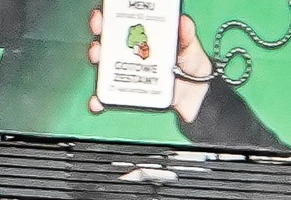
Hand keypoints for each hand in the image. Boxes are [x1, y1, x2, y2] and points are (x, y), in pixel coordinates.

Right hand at [89, 9, 213, 122]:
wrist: (192, 96)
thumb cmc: (188, 67)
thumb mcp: (191, 48)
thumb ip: (187, 36)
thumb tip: (183, 21)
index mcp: (146, 37)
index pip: (126, 22)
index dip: (114, 14)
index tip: (109, 10)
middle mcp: (131, 53)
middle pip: (109, 40)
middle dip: (101, 29)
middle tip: (100, 27)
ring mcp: (125, 72)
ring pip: (104, 64)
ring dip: (97, 59)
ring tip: (98, 57)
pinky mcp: (124, 92)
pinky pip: (108, 95)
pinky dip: (99, 99)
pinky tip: (99, 99)